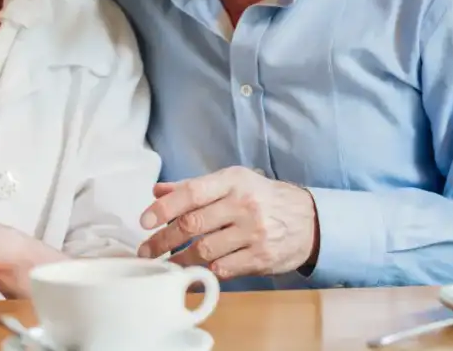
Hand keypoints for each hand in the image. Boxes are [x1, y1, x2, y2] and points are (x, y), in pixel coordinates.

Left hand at [136, 166, 318, 280]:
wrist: (308, 220)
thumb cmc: (262, 198)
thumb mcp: (231, 182)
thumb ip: (193, 187)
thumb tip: (157, 192)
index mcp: (232, 181)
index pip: (191, 192)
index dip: (164, 208)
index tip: (144, 221)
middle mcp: (242, 204)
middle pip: (193, 224)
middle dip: (163, 239)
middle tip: (146, 250)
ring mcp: (253, 232)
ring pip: (205, 250)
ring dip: (180, 260)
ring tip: (165, 263)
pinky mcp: (261, 257)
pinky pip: (224, 268)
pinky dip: (205, 271)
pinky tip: (195, 271)